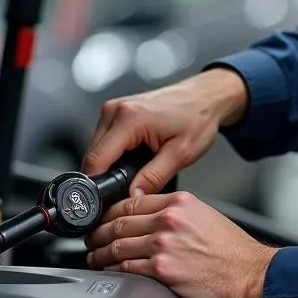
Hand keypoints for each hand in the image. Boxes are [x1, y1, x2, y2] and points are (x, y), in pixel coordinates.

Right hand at [81, 69, 247, 195]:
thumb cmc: (198, 117)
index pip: (96, 160)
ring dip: (111, 164)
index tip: (107, 201)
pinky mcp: (116, 111)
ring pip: (96, 149)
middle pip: (93, 156)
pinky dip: (115, 153)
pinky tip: (134, 155)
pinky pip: (104, 140)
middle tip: (132, 185)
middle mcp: (115, 110)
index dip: (98, 186)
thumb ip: (153, 178)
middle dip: (107, 176)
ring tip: (138, 166)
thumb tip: (132, 198)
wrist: (205, 97)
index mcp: (129, 118)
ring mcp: (113, 108)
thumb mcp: (180, 154)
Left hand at [84, 191, 276, 297]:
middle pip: (119, 222)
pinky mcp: (163, 270)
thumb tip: (150, 222)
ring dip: (100, 253)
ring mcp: (165, 245)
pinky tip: (109, 273)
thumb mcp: (205, 217)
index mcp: (180, 203)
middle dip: (99, 232)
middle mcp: (170, 220)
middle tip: (92, 239)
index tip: (102, 219)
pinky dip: (113, 271)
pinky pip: (126, 269)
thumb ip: (176, 214)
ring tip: (95, 258)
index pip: (132, 201)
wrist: (253, 276)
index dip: (109, 212)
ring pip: (118, 245)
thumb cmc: (234, 253)